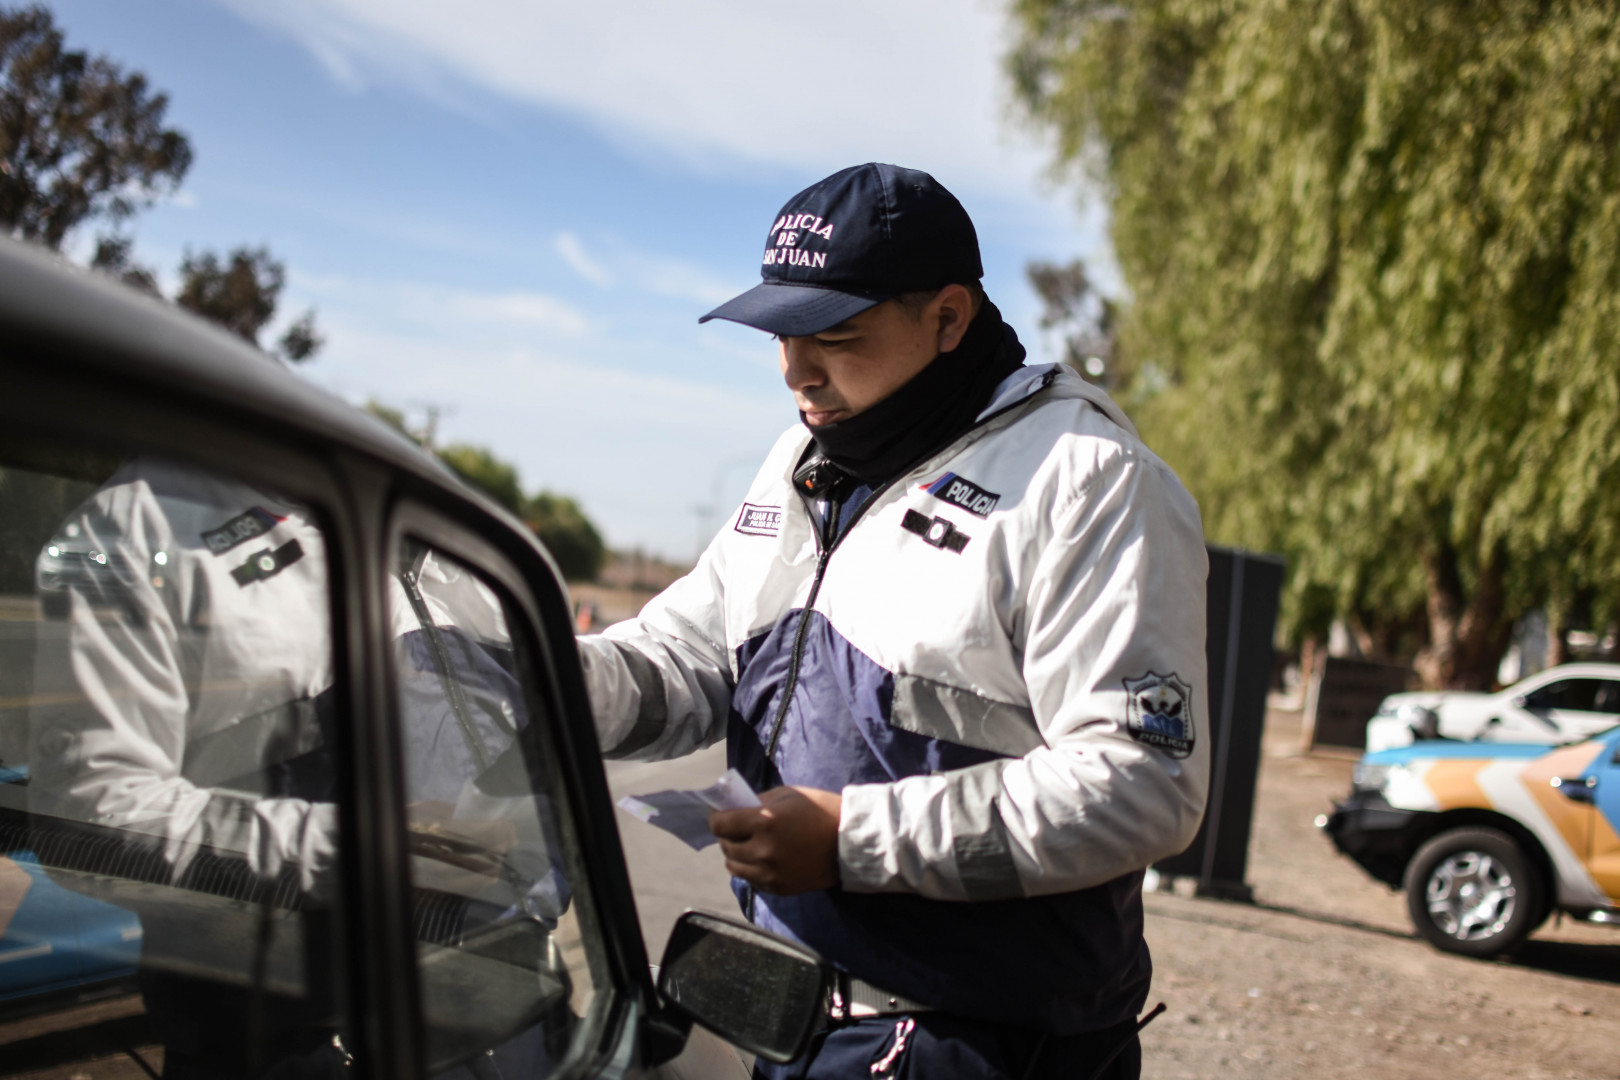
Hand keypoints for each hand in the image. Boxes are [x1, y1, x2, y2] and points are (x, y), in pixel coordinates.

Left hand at [709, 786, 840, 894]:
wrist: (851, 842)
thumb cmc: (820, 810)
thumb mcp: (788, 795)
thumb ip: (757, 802)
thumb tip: (733, 808)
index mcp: (763, 821)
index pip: (719, 824)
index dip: (717, 817)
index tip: (721, 815)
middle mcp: (763, 849)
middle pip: (725, 845)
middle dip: (727, 835)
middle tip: (737, 828)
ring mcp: (770, 872)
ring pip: (734, 866)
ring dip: (737, 854)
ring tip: (749, 845)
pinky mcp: (779, 887)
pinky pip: (751, 880)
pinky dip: (752, 869)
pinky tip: (765, 858)